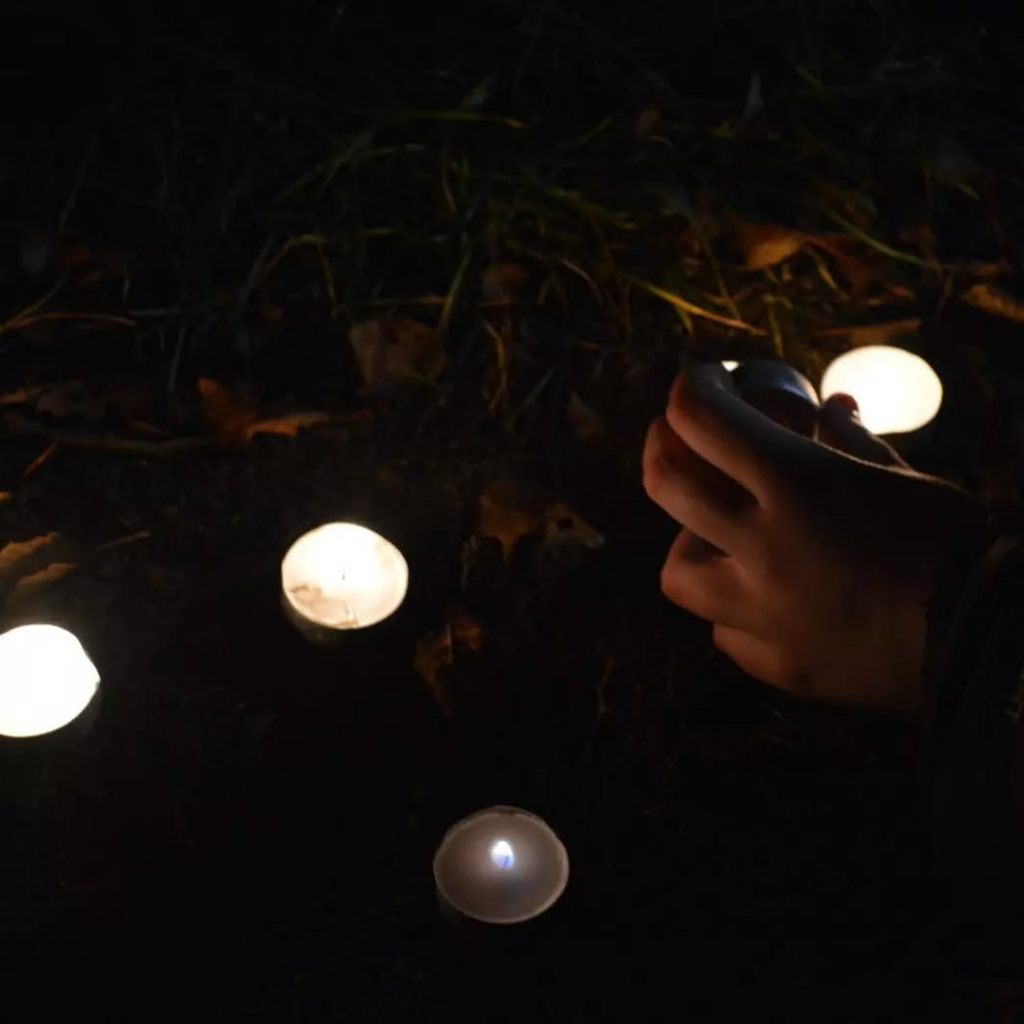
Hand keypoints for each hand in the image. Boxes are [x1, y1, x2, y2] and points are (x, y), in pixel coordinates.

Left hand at [642, 363, 988, 717]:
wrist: (992, 645)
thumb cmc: (955, 545)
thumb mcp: (906, 478)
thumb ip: (854, 444)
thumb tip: (832, 410)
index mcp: (798, 485)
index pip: (702, 418)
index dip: (691, 388)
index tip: (697, 381)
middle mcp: (765, 546)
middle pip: (665, 482)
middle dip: (661, 447)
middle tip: (674, 438)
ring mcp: (764, 613)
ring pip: (678, 573)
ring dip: (691, 544)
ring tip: (721, 536)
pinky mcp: (779, 664)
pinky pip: (728, 633)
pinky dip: (737, 612)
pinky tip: (767, 602)